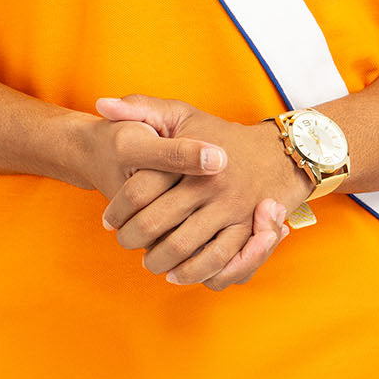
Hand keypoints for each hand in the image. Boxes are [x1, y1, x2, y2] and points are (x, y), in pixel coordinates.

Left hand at [96, 95, 312, 288]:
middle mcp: (211, 185)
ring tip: (149, 262)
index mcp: (190, 156)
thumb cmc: (218, 134)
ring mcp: (232, 210)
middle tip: (125, 243)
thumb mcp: (181, 113)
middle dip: (132, 239)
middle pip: (156, 225)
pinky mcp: (249, 231)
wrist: (276, 154)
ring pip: (184, 249)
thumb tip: (103, 104)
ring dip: (159, 261)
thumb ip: (140, 108)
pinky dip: (194, 274)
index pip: (138, 190)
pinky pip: (219, 262)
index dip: (116, 209)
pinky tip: (177, 274)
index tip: (107, 220)